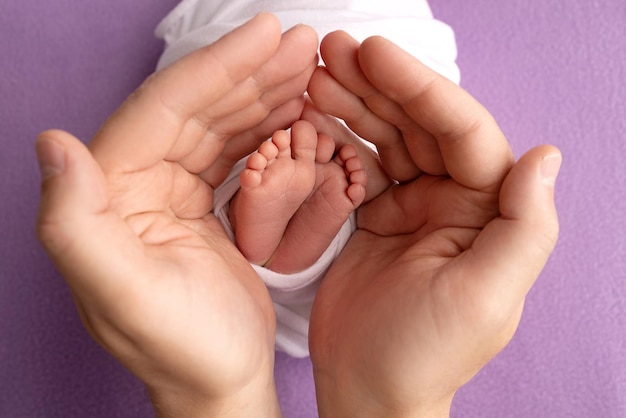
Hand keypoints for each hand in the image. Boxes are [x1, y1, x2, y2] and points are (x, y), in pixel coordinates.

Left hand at [35, 14, 317, 416]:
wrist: (218, 381)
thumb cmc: (180, 349)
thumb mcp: (125, 296)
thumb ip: (75, 224)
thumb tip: (53, 144)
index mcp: (109, 194)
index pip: (163, 110)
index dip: (217, 67)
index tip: (267, 34)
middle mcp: (134, 184)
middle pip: (195, 107)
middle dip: (249, 70)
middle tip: (300, 42)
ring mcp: (171, 190)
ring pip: (218, 122)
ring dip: (262, 90)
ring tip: (307, 64)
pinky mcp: (202, 201)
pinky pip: (234, 149)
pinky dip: (265, 124)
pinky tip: (294, 106)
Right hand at [308, 31, 560, 415]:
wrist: (367, 389)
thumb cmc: (426, 353)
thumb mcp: (486, 296)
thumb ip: (524, 226)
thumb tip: (545, 155)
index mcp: (488, 211)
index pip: (461, 131)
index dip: (420, 88)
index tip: (375, 54)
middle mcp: (454, 199)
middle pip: (418, 124)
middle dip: (378, 84)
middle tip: (332, 49)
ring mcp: (410, 203)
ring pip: (384, 136)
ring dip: (353, 102)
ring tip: (316, 72)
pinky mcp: (372, 213)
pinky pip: (355, 162)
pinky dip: (333, 138)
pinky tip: (310, 115)